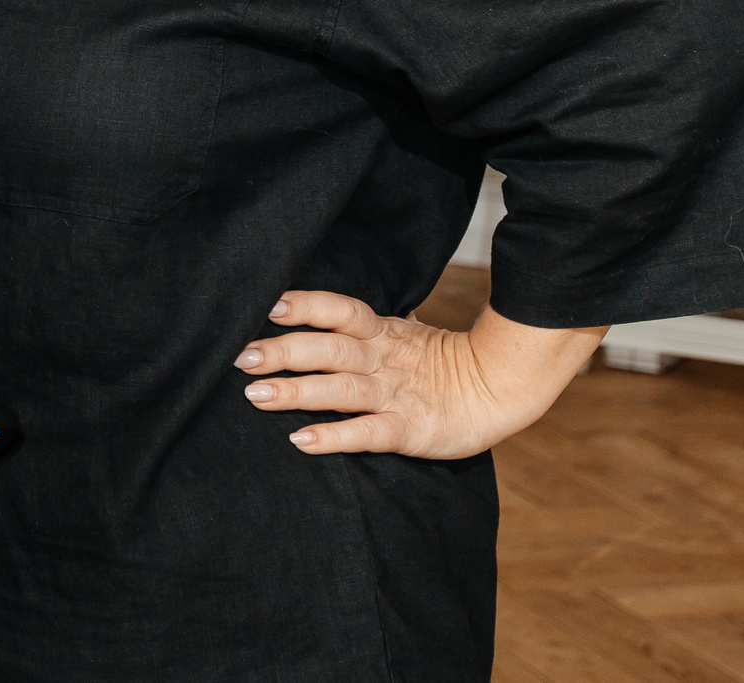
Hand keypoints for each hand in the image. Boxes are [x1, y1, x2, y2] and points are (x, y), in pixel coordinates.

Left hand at [233, 290, 604, 458]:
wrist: (502, 389)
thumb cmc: (440, 363)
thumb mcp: (401, 336)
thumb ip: (360, 329)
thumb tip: (310, 314)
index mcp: (382, 333)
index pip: (340, 311)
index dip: (306, 305)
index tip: (267, 304)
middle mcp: (384, 360)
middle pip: (330, 349)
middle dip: (284, 351)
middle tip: (241, 356)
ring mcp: (397, 395)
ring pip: (341, 389)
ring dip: (297, 391)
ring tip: (256, 396)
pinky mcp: (409, 430)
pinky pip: (368, 433)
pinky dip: (335, 436)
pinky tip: (301, 440)